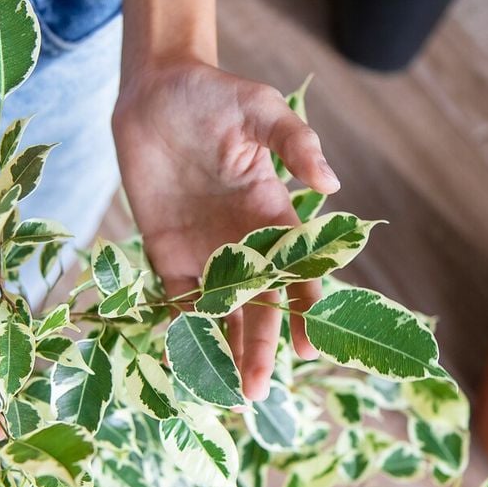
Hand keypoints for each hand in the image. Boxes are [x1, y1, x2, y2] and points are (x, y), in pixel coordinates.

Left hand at [113, 61, 340, 400]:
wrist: (156, 93)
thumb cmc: (215, 97)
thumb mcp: (261, 110)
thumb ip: (296, 144)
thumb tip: (331, 184)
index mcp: (273, 216)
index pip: (297, 271)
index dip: (304, 309)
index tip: (306, 345)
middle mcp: (242, 243)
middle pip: (257, 306)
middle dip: (258, 347)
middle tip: (256, 391)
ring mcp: (204, 251)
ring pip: (220, 311)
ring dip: (223, 350)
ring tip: (225, 392)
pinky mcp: (166, 252)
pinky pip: (177, 298)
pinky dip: (181, 329)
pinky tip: (185, 363)